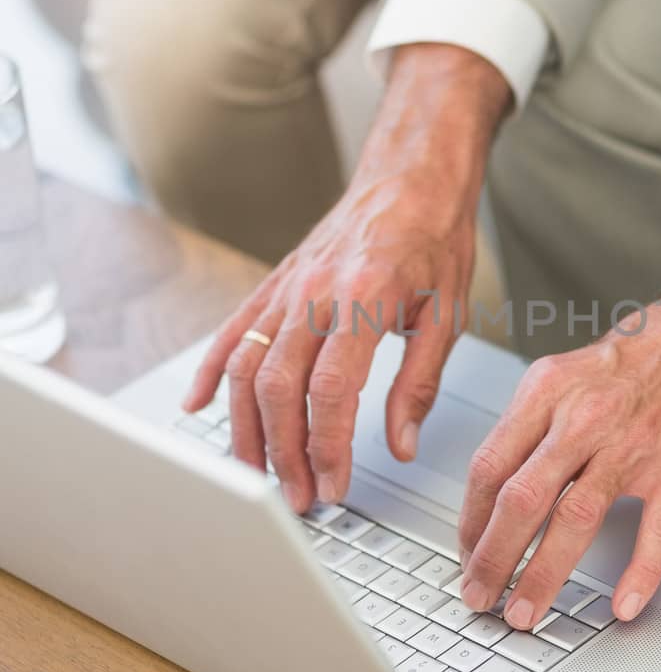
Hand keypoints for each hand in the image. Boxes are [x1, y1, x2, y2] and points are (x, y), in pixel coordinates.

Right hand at [182, 44, 511, 509]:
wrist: (411, 174)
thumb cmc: (434, 237)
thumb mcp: (448, 314)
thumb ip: (419, 383)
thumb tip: (400, 445)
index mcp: (364, 298)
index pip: (332, 390)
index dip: (328, 446)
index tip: (334, 485)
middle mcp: (314, 292)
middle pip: (278, 387)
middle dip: (284, 452)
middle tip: (299, 497)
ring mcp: (286, 287)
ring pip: (246, 367)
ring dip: (246, 428)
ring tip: (258, 474)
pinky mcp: (274, 283)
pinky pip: (231, 332)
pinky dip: (211, 373)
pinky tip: (200, 408)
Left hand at [457, 219, 660, 629]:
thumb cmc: (643, 354)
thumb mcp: (569, 372)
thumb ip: (534, 424)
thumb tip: (497, 486)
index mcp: (546, 391)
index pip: (488, 466)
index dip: (469, 521)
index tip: (465, 552)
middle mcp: (583, 418)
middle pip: (520, 499)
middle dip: (492, 559)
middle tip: (478, 596)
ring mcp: (631, 445)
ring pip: (574, 520)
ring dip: (542, 575)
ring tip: (525, 612)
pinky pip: (654, 531)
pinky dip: (638, 574)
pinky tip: (622, 606)